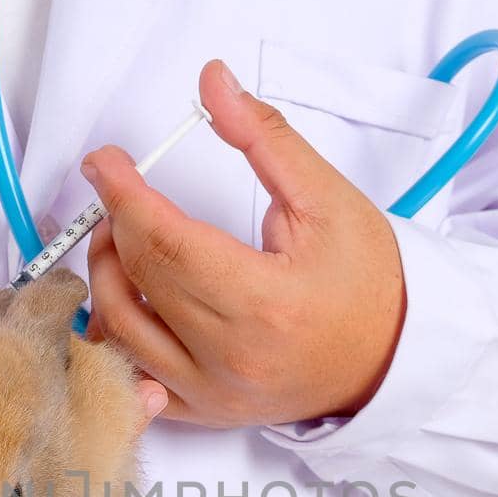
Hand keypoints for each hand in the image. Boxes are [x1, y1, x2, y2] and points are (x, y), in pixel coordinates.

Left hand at [79, 60, 406, 428]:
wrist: (392, 359)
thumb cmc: (368, 283)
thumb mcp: (327, 198)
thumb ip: (264, 138)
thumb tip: (214, 85)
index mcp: (264, 303)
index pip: (166, 243)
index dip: (124, 195)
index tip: (106, 163)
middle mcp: (231, 358)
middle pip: (138, 282)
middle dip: (113, 227)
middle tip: (117, 193)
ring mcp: (212, 393)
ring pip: (120, 335)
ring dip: (105, 280)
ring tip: (122, 241)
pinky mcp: (203, 412)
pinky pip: (133, 381)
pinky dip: (116, 339)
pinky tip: (128, 301)